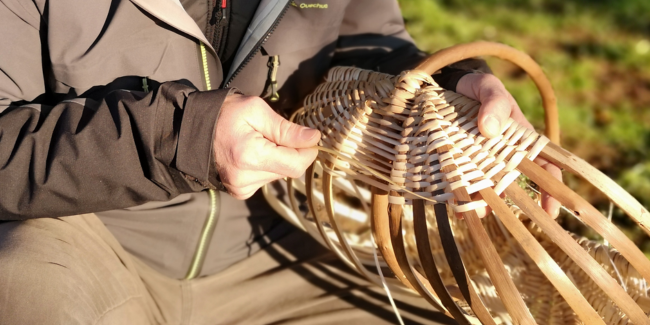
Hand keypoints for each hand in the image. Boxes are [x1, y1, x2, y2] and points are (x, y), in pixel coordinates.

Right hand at [213, 94, 319, 199]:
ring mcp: (240, 188)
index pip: (296, 165)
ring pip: (278, 176)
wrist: (193, 130)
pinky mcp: (239, 192)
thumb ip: (286, 129)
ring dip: (278, 160)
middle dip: (291, 153)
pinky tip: (252, 155)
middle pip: (289, 171)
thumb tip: (314, 138)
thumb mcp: (256, 111)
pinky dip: (265, 168)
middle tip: (276, 135)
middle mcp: (245, 178)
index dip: (307, 151)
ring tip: (259, 143)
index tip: (308, 138)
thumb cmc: (224, 115)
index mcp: (251, 156)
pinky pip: (265, 181)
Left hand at [456, 73, 561, 217]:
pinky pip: (462, 181)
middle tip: (491, 213)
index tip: (551, 212)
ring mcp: (480, 160)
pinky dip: (459, 194)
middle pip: (510, 184)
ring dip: (480, 202)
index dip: (551, 190)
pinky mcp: (459, 161)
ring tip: (470, 212)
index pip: (544, 166)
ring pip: (486, 187)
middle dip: (503, 202)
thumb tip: (490, 129)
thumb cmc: (480, 88)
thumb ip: (494, 104)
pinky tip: (453, 203)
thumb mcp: (489, 89)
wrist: (451, 86)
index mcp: (521, 140)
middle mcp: (503, 155)